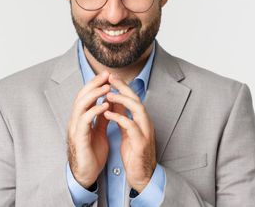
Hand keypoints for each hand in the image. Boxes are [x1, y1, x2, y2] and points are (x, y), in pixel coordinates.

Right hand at [67, 71, 111, 187]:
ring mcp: (75, 129)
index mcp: (81, 119)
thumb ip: (102, 118)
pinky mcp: (79, 138)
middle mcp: (75, 121)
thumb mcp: (99, 132)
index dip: (95, 84)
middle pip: (81, 96)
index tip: (107, 75)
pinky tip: (105, 106)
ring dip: (94, 94)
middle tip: (106, 75)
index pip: (86, 96)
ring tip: (107, 87)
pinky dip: (95, 111)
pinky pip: (85, 121)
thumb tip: (109, 104)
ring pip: (80, 105)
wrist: (86, 175)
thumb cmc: (92, 154)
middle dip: (94, 84)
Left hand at [103, 74, 156, 192]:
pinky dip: (120, 118)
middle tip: (110, 79)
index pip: (133, 98)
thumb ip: (123, 117)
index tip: (110, 77)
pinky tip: (108, 114)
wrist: (143, 177)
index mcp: (142, 120)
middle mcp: (146, 123)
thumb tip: (115, 102)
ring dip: (123, 100)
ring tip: (109, 94)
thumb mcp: (127, 132)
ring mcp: (145, 132)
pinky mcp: (141, 143)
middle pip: (137, 99)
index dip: (123, 87)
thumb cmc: (135, 154)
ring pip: (138, 109)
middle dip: (123, 88)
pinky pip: (131, 126)